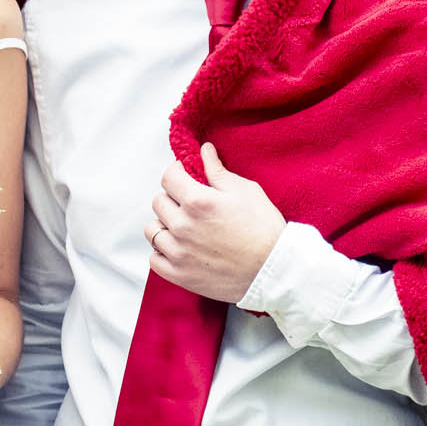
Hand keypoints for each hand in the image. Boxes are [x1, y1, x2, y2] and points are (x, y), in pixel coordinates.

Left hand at [146, 143, 285, 303]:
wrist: (274, 269)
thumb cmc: (263, 228)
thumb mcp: (245, 190)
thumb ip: (217, 170)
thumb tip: (203, 150)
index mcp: (198, 201)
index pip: (168, 177)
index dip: (176, 172)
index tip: (184, 175)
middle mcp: (183, 226)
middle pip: (158, 202)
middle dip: (172, 197)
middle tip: (189, 203)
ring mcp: (178, 252)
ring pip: (152, 230)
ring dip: (164, 225)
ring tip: (183, 227)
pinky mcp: (179, 275)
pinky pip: (154, 259)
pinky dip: (163, 252)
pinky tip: (180, 248)